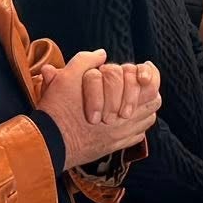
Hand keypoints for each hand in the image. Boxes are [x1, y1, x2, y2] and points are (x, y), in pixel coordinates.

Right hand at [37, 51, 159, 167]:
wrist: (49, 143)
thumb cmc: (58, 109)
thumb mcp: (68, 76)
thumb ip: (86, 60)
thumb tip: (102, 54)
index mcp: (118, 99)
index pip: (150, 85)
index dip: (148, 74)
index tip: (140, 73)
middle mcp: (125, 121)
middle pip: (154, 102)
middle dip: (147, 91)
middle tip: (136, 85)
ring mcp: (122, 136)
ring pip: (148, 119)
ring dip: (143, 108)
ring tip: (131, 101)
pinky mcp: (114, 148)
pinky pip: (138, 137)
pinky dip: (136, 127)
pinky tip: (123, 120)